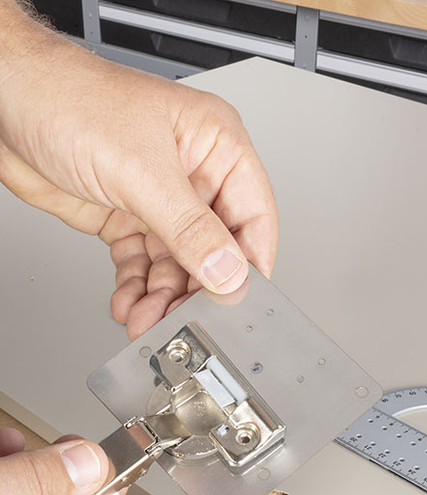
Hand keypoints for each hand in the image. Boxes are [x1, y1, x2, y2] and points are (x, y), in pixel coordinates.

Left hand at [0, 7, 277, 338]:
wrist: (3, 98)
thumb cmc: (67, 99)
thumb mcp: (142, 171)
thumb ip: (191, 229)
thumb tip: (229, 272)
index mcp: (217, 146)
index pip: (254, 216)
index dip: (249, 263)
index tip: (239, 299)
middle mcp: (194, 174)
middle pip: (215, 249)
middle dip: (196, 287)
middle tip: (185, 316)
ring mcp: (161, 198)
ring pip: (178, 264)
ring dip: (163, 296)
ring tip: (149, 317)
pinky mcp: (128, 217)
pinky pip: (144, 264)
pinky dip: (137, 288)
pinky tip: (131, 303)